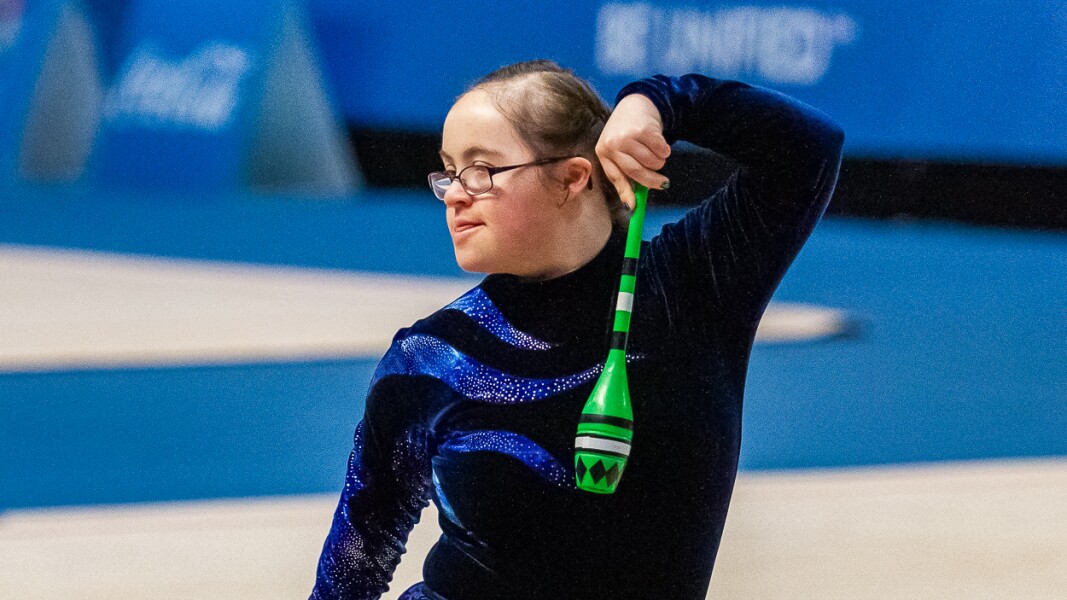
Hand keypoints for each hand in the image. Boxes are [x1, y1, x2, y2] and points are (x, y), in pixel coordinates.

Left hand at [596, 94, 670, 208]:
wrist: (636, 104)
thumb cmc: (628, 133)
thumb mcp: (620, 152)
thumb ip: (626, 174)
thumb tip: (632, 205)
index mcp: (603, 152)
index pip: (615, 177)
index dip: (625, 193)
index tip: (634, 207)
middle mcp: (612, 144)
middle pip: (636, 172)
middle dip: (652, 181)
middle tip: (663, 183)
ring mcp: (627, 136)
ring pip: (652, 162)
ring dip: (660, 162)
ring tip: (656, 153)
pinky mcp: (643, 129)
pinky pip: (661, 151)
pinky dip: (665, 151)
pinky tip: (660, 143)